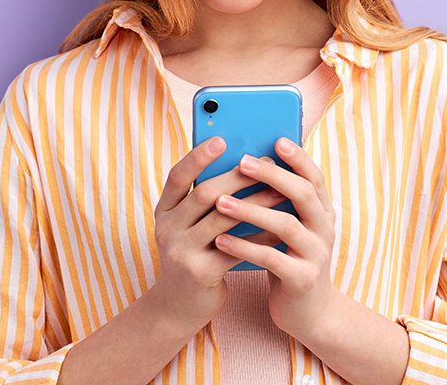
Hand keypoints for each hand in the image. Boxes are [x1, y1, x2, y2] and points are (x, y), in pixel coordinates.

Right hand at [148, 136, 288, 331]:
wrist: (178, 307)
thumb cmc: (193, 255)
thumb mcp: (189, 226)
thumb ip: (205, 201)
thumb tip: (245, 165)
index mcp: (164, 211)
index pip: (177, 176)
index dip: (198, 157)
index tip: (221, 139)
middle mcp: (167, 228)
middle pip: (204, 193)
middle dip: (239, 176)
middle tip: (268, 164)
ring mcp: (181, 252)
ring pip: (224, 218)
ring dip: (256, 202)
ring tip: (281, 191)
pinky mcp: (200, 273)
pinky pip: (237, 247)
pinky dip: (259, 235)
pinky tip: (279, 227)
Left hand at [211, 137, 339, 338]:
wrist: (309, 312)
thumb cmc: (291, 260)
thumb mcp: (291, 228)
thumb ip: (279, 203)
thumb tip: (248, 166)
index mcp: (323, 213)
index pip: (315, 178)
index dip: (298, 158)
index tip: (276, 140)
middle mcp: (324, 229)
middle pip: (303, 194)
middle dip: (272, 176)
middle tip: (242, 162)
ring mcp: (316, 255)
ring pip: (286, 226)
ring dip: (252, 211)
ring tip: (221, 202)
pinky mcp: (302, 279)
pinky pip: (272, 259)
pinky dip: (246, 248)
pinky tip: (221, 241)